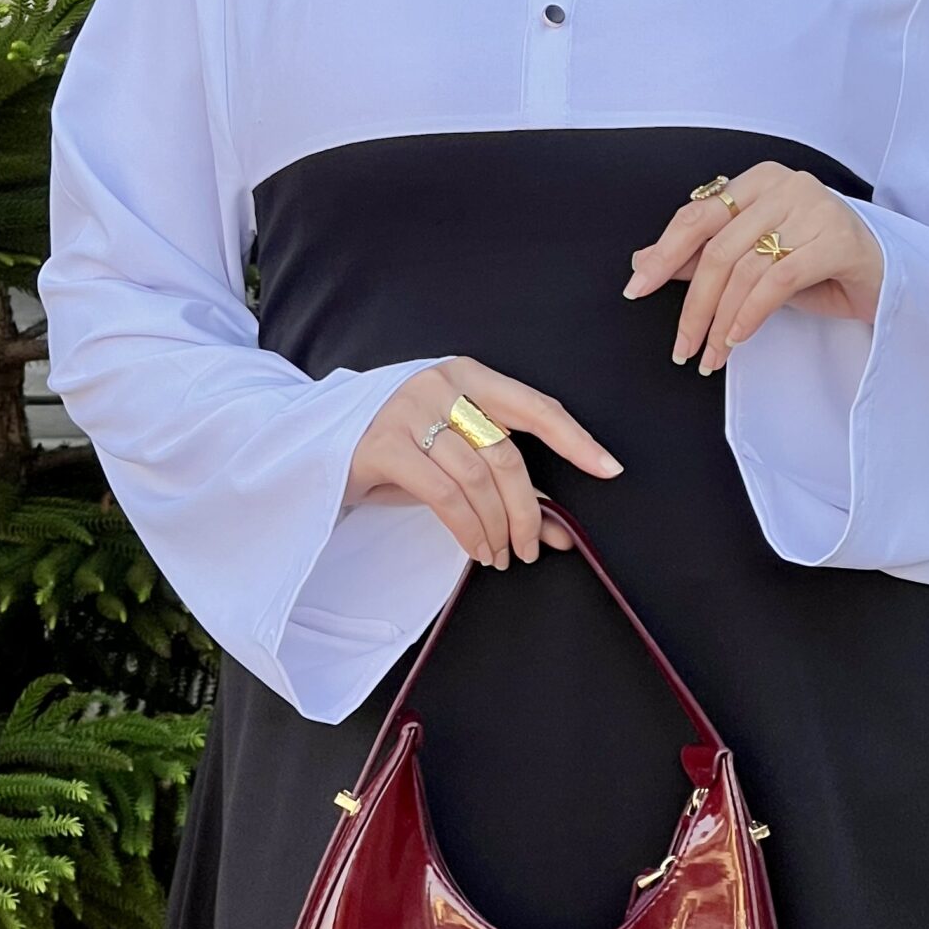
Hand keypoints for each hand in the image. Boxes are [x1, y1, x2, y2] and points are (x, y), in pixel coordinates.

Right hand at [344, 358, 622, 568]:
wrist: (319, 444)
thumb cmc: (401, 449)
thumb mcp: (457, 458)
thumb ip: (506, 485)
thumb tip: (560, 532)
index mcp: (468, 374)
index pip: (535, 405)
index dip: (576, 439)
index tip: (609, 469)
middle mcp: (441, 383)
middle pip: (507, 451)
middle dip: (528, 509)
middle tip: (534, 547)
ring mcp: (408, 409)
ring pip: (477, 476)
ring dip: (498, 525)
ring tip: (502, 554)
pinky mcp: (383, 443)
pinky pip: (444, 494)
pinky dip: (468, 528)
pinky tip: (476, 548)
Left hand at [623, 161, 884, 374]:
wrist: (889, 280)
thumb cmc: (820, 267)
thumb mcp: (755, 262)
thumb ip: (703, 258)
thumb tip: (643, 262)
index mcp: (760, 180)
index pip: (697, 216)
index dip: (663, 254)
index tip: (637, 288)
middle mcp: (786, 185)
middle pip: (718, 248)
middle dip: (692, 304)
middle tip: (681, 345)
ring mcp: (815, 208)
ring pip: (745, 268)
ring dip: (720, 321)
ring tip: (711, 355)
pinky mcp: (837, 240)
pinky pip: (777, 281)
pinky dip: (750, 315)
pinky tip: (737, 339)